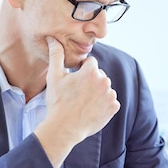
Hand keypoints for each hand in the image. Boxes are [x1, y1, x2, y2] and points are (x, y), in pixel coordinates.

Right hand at [34, 37, 119, 167]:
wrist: (64, 128)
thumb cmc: (58, 102)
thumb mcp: (54, 77)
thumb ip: (56, 55)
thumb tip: (53, 39)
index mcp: (91, 71)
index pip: (90, 62)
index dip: (81, 69)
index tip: (74, 80)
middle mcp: (104, 81)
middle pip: (99, 75)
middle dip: (90, 80)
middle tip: (77, 93)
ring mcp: (110, 95)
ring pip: (105, 87)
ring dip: (97, 92)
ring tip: (83, 102)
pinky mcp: (114, 107)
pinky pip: (110, 100)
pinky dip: (103, 103)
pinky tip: (91, 109)